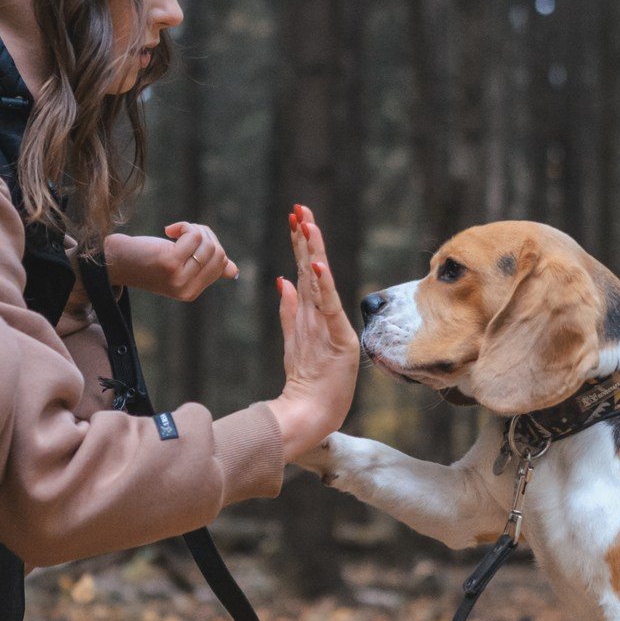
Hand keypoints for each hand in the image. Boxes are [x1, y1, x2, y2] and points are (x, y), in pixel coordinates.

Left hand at [104, 222, 237, 301]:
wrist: (114, 260)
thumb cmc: (146, 260)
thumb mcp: (179, 264)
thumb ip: (204, 267)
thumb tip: (234, 270)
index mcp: (191, 293)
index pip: (221, 263)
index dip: (211, 244)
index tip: (191, 238)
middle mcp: (187, 290)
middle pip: (218, 252)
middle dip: (204, 234)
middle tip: (183, 232)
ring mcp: (180, 278)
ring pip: (208, 243)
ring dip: (193, 229)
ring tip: (175, 231)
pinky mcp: (171, 263)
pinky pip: (194, 236)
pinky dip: (184, 226)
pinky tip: (168, 230)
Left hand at [265, 204, 359, 460]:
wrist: (313, 412)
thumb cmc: (308, 382)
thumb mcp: (294, 340)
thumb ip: (290, 311)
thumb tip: (282, 281)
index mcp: (315, 313)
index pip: (308, 271)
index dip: (302, 243)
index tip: (296, 216)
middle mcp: (325, 314)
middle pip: (316, 269)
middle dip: (308, 237)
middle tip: (301, 208)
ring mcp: (332, 325)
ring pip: (322, 281)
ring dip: (315, 251)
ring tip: (309, 225)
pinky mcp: (337, 339)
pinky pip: (328, 308)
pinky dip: (322, 286)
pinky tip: (317, 266)